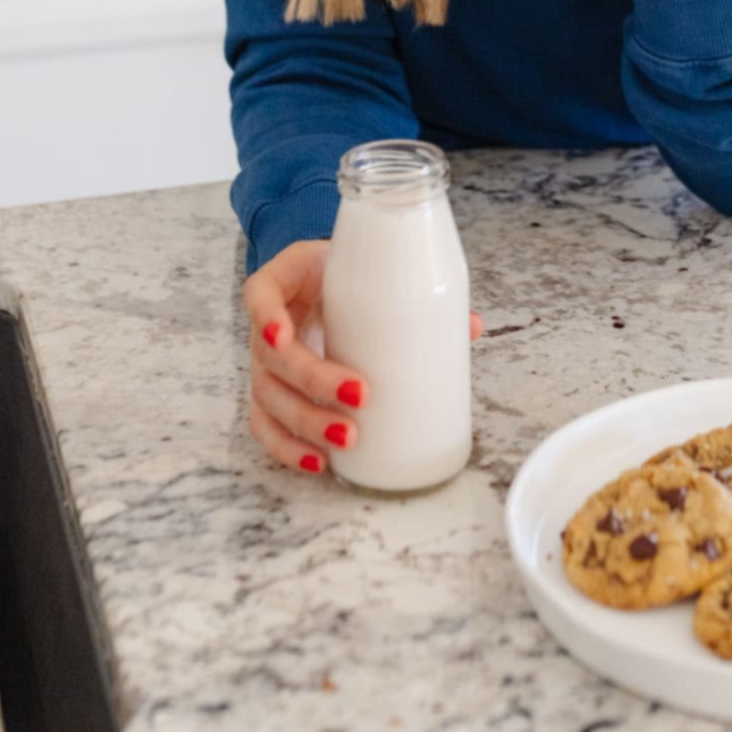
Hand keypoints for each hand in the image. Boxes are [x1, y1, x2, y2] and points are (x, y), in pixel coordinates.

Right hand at [242, 238, 483, 473]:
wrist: (319, 281)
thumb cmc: (339, 275)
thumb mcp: (364, 268)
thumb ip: (409, 291)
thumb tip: (472, 327)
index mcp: (282, 284)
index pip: (260, 295)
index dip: (267, 317)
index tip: (285, 334)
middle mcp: (266, 327)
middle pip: (273, 359)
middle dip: (314, 382)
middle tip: (360, 394)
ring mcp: (263, 365)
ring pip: (270, 400)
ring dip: (306, 423)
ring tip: (348, 437)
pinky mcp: (271, 395)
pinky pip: (267, 427)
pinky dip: (288, 448)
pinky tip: (319, 462)